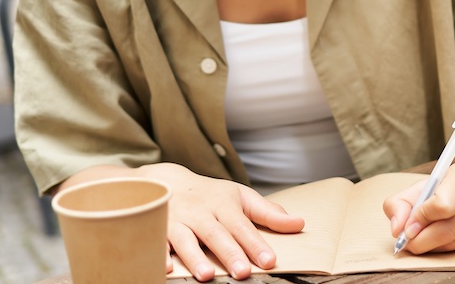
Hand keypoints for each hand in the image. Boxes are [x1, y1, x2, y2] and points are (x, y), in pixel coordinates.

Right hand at [132, 163, 303, 281]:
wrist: (165, 180)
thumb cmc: (211, 195)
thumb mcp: (241, 197)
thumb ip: (268, 213)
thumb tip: (299, 224)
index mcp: (223, 205)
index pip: (242, 226)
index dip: (255, 244)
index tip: (269, 261)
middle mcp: (200, 213)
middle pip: (216, 234)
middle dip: (229, 253)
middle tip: (242, 273)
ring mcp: (176, 221)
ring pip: (185, 240)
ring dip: (194, 257)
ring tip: (206, 276)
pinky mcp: (156, 229)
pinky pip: (154, 242)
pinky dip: (158, 254)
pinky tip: (165, 268)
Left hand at [382, 161, 454, 254]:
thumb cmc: (454, 186)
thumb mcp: (427, 185)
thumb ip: (402, 203)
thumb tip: (397, 228)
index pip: (441, 205)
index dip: (419, 221)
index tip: (407, 229)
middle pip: (448, 229)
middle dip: (422, 241)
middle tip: (410, 244)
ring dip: (435, 246)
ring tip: (426, 240)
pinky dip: (452, 248)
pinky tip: (448, 238)